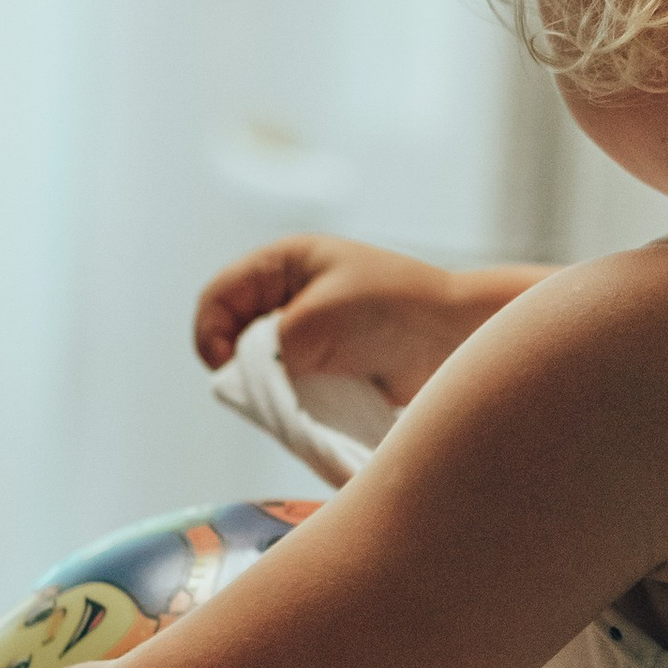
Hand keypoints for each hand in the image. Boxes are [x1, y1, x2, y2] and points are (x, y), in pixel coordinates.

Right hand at [193, 235, 540, 404]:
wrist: (457, 337)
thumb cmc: (392, 311)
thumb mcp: (315, 322)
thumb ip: (269, 350)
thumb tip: (246, 384)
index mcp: (284, 263)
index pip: (218, 297)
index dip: (210, 334)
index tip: (226, 368)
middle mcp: (292, 294)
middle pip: (234, 334)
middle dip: (244, 365)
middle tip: (268, 388)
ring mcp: (311, 330)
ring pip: (263, 366)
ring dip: (274, 386)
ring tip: (300, 395)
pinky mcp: (330, 364)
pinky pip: (294, 386)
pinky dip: (297, 400)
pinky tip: (315, 404)